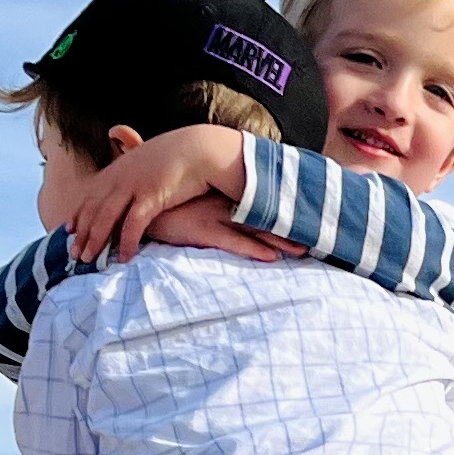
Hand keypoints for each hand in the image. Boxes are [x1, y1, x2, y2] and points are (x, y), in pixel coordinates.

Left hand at [67, 125, 249, 262]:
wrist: (198, 148)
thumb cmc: (175, 157)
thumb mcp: (145, 161)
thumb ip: (131, 173)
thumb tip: (129, 186)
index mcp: (117, 169)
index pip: (90, 196)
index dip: (79, 214)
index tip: (69, 231)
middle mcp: (120, 178)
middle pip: (94, 209)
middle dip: (82, 234)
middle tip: (74, 254)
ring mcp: (134, 186)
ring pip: (106, 217)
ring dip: (96, 240)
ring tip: (89, 259)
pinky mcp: (151, 196)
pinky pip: (133, 224)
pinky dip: (127, 242)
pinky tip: (124, 257)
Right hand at [141, 199, 293, 262]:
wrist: (135, 204)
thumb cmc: (163, 206)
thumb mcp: (190, 202)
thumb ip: (206, 204)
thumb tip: (225, 210)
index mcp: (222, 197)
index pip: (260, 206)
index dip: (284, 214)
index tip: (307, 220)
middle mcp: (223, 205)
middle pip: (264, 218)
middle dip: (290, 230)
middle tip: (318, 240)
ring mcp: (213, 217)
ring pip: (254, 230)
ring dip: (279, 241)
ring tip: (302, 251)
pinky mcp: (201, 230)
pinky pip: (232, 242)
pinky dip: (252, 250)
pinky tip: (271, 257)